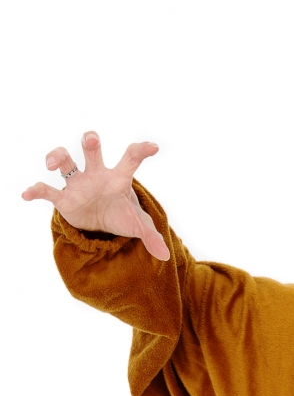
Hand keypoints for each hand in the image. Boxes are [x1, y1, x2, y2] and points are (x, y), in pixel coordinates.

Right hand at [22, 130, 168, 260]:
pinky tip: (26, 194)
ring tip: (51, 164)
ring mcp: (79, 184)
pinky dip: (36, 191)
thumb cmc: (122, 214)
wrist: (102, 222)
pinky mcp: (64, 198)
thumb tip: (165, 255)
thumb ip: (152, 237)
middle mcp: (96, 174)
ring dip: (57, 156)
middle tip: (90, 139)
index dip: (141, 151)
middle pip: (92, 151)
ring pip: (66, 161)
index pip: (130, 159)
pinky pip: (47, 191)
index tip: (153, 148)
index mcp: (118, 178)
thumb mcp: (139, 226)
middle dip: (90, 141)